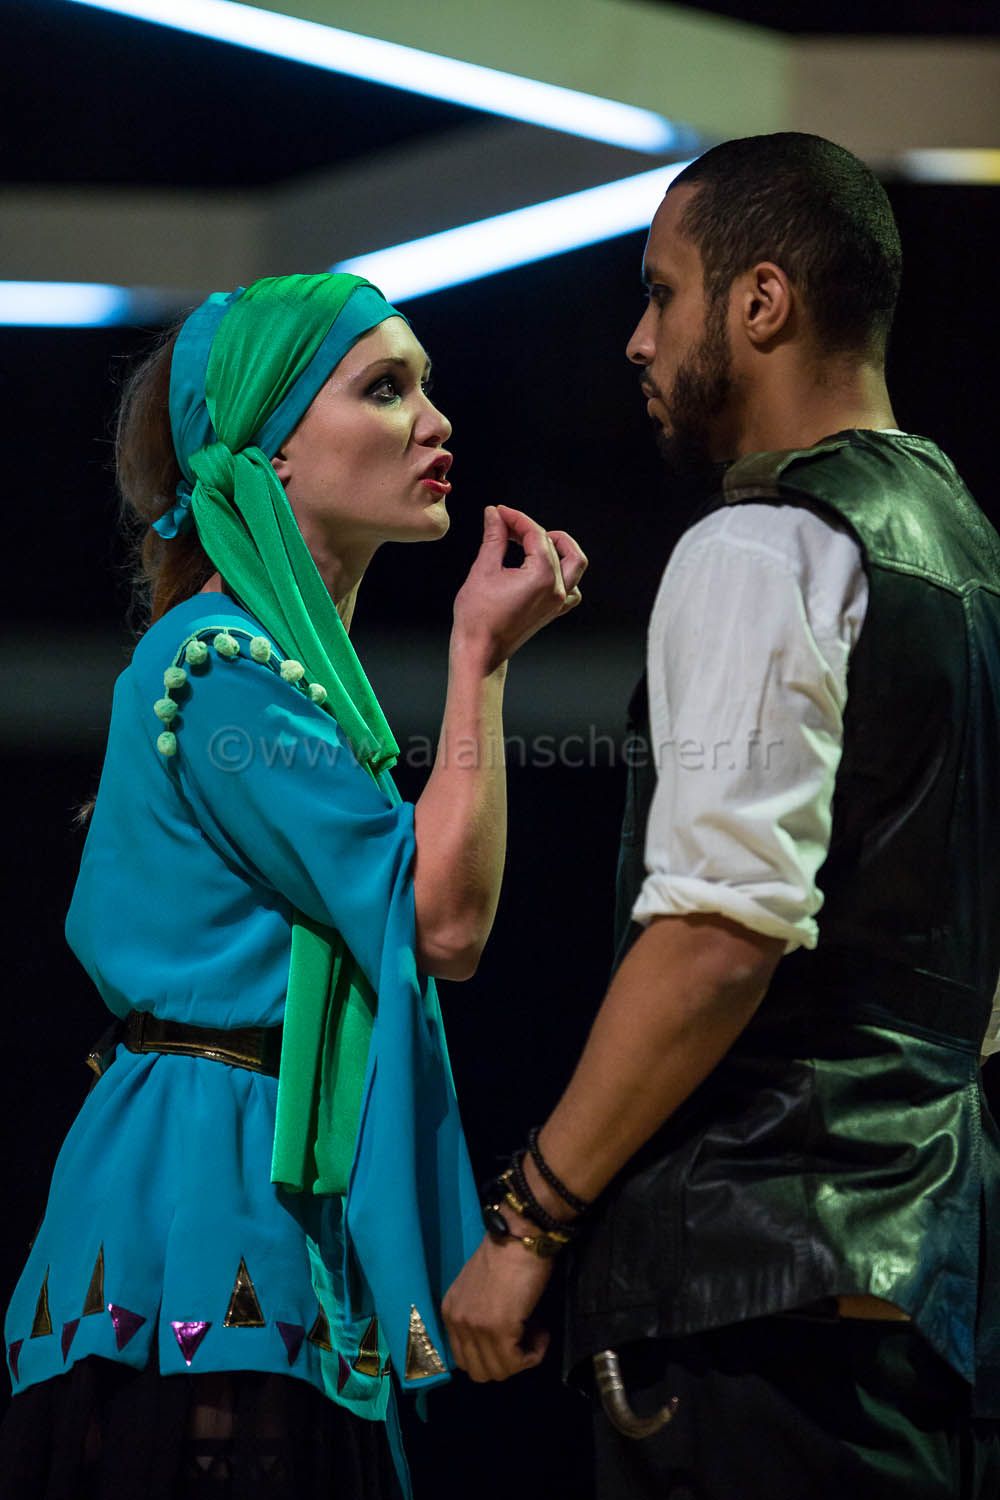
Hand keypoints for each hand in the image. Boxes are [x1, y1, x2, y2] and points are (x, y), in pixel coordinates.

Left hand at [442, 1231, 553, 1382]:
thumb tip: (496, 1344)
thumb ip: (478, 1314)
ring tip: (536, 1331)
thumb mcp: (479, 1288)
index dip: (492, 1356)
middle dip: (506, 1362)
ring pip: (500, 1371)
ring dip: (523, 1358)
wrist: (521, 1235)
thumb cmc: (507, 1254)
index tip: (513, 1336)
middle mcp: (457, 1322)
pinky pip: (518, 1362)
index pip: (465, 1359)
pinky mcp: (499, 1329)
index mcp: (450, 1312)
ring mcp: (476, 1327)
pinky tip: (543, 1331)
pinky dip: (535, 1353)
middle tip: (525, 1337)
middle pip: (479, 1372)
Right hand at [452, 505, 587, 669]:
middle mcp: (557, 589)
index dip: (516, 519)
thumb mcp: (483, 570)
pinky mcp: (553, 612)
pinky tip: (544, 569)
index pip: (536, 535)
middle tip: (511, 526)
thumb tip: (494, 515)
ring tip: (536, 542)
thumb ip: (494, 537)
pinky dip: (563, 574)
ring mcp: (558, 602)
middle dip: (534, 530)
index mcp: (543, 576)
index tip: (499, 512)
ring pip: (575, 565)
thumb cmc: (478, 617)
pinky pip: (572, 588)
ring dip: (559, 548)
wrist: (481, 651)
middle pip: (558, 545)